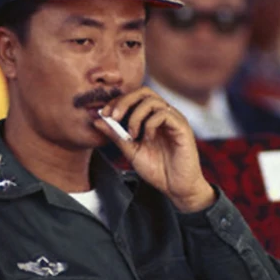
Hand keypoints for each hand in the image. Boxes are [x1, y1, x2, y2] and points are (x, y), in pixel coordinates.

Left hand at [95, 88, 214, 211]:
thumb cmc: (158, 170)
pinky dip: (150, 124)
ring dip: (136, 116)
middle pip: (144, 92)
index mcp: (152, 117)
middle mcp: (164, 115)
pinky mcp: (182, 127)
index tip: (104, 114)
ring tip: (132, 135)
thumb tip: (97, 120)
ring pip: (152, 101)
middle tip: (113, 117)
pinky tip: (148, 139)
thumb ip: (116, 135)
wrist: (176, 188)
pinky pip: (164, 114)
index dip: (118, 102)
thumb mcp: (131, 151)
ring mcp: (174, 119)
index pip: (134, 97)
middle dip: (124, 101)